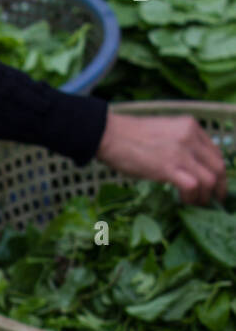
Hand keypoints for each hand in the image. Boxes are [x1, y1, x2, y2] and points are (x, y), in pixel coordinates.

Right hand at [96, 111, 227, 203]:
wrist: (111, 135)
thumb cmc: (130, 135)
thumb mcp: (164, 131)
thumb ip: (179, 143)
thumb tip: (185, 164)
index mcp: (191, 126)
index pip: (215, 151)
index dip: (217, 171)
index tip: (214, 183)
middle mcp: (191, 137)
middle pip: (218, 166)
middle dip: (219, 187)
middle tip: (214, 200)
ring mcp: (181, 152)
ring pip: (209, 179)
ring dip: (205, 196)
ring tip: (197, 204)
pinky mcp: (169, 167)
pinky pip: (193, 186)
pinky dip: (192, 198)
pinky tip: (184, 202)